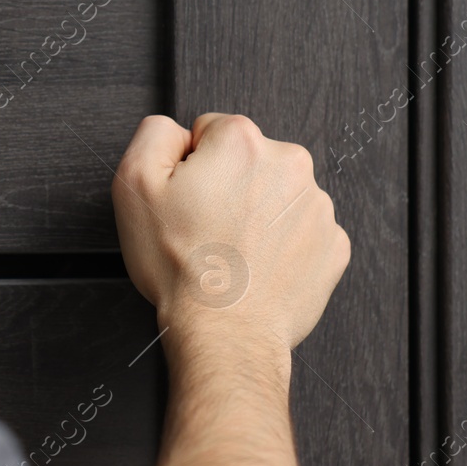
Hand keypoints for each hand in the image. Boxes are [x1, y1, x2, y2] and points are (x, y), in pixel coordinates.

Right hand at [112, 112, 349, 351]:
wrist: (225, 334)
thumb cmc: (181, 268)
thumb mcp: (133, 185)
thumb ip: (154, 134)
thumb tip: (179, 131)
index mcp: (242, 142)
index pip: (210, 132)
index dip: (190, 168)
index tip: (187, 202)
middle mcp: (289, 164)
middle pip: (248, 162)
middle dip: (227, 188)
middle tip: (206, 230)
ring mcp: (317, 206)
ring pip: (276, 197)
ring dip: (256, 216)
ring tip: (232, 252)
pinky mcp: (333, 244)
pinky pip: (301, 232)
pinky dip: (281, 246)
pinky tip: (257, 267)